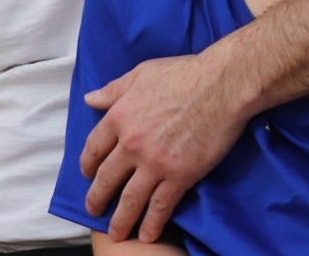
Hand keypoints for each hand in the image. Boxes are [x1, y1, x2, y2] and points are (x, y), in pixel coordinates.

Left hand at [80, 53, 246, 242]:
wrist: (221, 85)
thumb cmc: (183, 73)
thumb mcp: (142, 74)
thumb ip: (114, 90)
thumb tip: (90, 99)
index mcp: (119, 116)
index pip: (93, 148)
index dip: (88, 164)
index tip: (88, 174)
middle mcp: (131, 144)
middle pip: (107, 179)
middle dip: (97, 198)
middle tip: (94, 209)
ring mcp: (155, 163)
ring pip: (130, 200)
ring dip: (120, 220)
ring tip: (116, 232)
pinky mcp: (180, 176)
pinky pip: (160, 206)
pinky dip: (152, 224)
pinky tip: (147, 234)